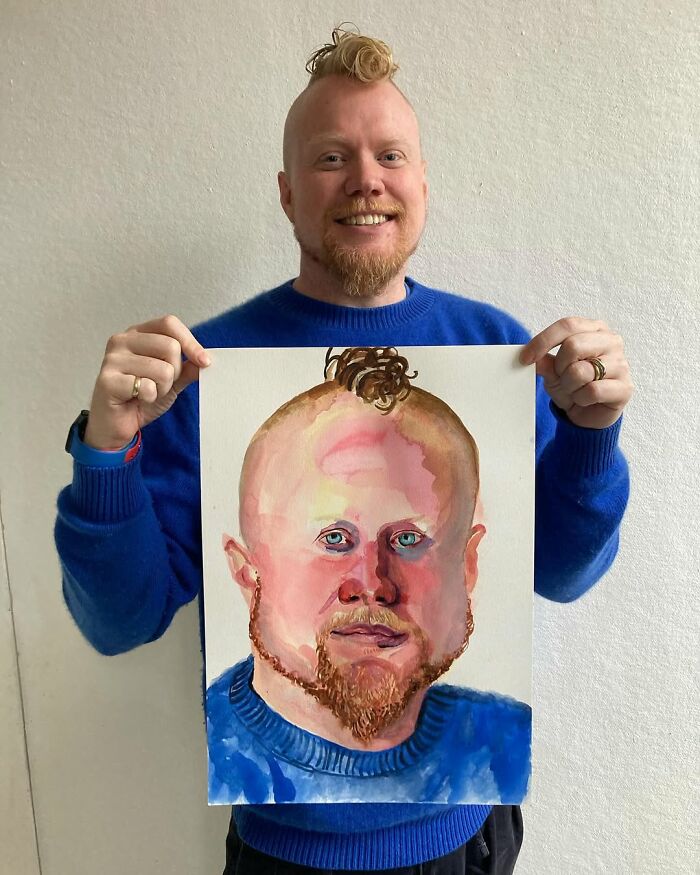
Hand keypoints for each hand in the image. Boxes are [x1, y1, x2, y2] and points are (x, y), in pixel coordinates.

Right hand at [84, 315, 210, 449]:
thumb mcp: (172, 380)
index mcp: (137, 334)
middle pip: (170, 346)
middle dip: (176, 372)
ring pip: (163, 369)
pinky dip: (150, 397)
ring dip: (163, 388)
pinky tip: (137, 399)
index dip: (190, 342)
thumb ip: (188, 367)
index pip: (168, 324)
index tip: (204, 362)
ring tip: (148, 393)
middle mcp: (122, 341)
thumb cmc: (141, 398)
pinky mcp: (107, 380)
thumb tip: (206, 359)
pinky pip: (147, 386)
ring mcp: (112, 359)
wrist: (117, 425)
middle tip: (161, 385)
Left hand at [519, 317, 632, 428]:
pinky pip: (592, 391)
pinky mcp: (625, 387)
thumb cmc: (574, 385)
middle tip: (561, 377)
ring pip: (581, 371)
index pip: (567, 325)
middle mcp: (611, 341)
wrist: (588, 414)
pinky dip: (581, 399)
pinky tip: (585, 400)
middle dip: (559, 367)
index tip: (525, 358)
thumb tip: (529, 356)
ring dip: (569, 386)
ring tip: (575, 390)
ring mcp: (621, 364)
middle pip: (573, 345)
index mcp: (594, 329)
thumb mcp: (553, 371)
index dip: (543, 341)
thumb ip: (543, 360)